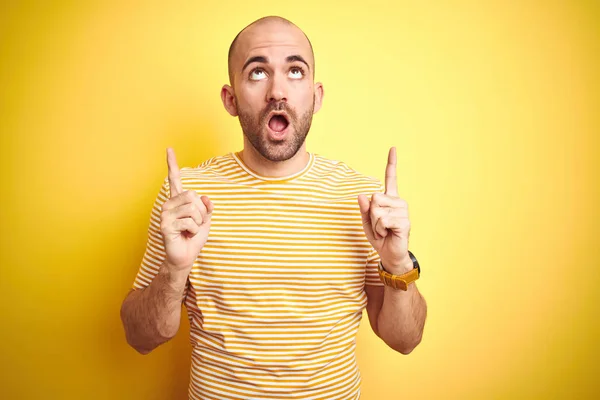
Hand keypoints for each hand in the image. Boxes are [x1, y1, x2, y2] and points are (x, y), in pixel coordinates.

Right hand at [160, 148, 213, 273]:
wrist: (185, 257)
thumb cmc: (194, 238)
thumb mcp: (206, 220)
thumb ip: (207, 207)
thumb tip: (204, 197)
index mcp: (177, 201)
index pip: (175, 179)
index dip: (172, 164)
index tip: (169, 148)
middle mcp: (169, 204)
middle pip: (193, 196)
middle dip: (202, 212)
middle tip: (195, 224)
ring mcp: (165, 214)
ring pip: (193, 209)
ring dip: (198, 223)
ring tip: (190, 230)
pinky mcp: (165, 225)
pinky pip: (189, 222)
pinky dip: (194, 231)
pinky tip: (185, 236)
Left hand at [358, 147, 411, 273]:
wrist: (390, 255)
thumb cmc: (380, 238)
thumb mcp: (367, 222)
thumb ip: (364, 209)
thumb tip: (361, 195)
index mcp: (390, 199)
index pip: (391, 178)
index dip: (391, 163)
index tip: (393, 148)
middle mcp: (398, 202)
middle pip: (374, 197)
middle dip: (371, 215)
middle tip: (379, 226)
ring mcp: (403, 211)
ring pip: (376, 209)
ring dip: (375, 224)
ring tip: (383, 231)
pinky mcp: (403, 221)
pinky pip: (382, 219)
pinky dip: (379, 229)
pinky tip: (388, 233)